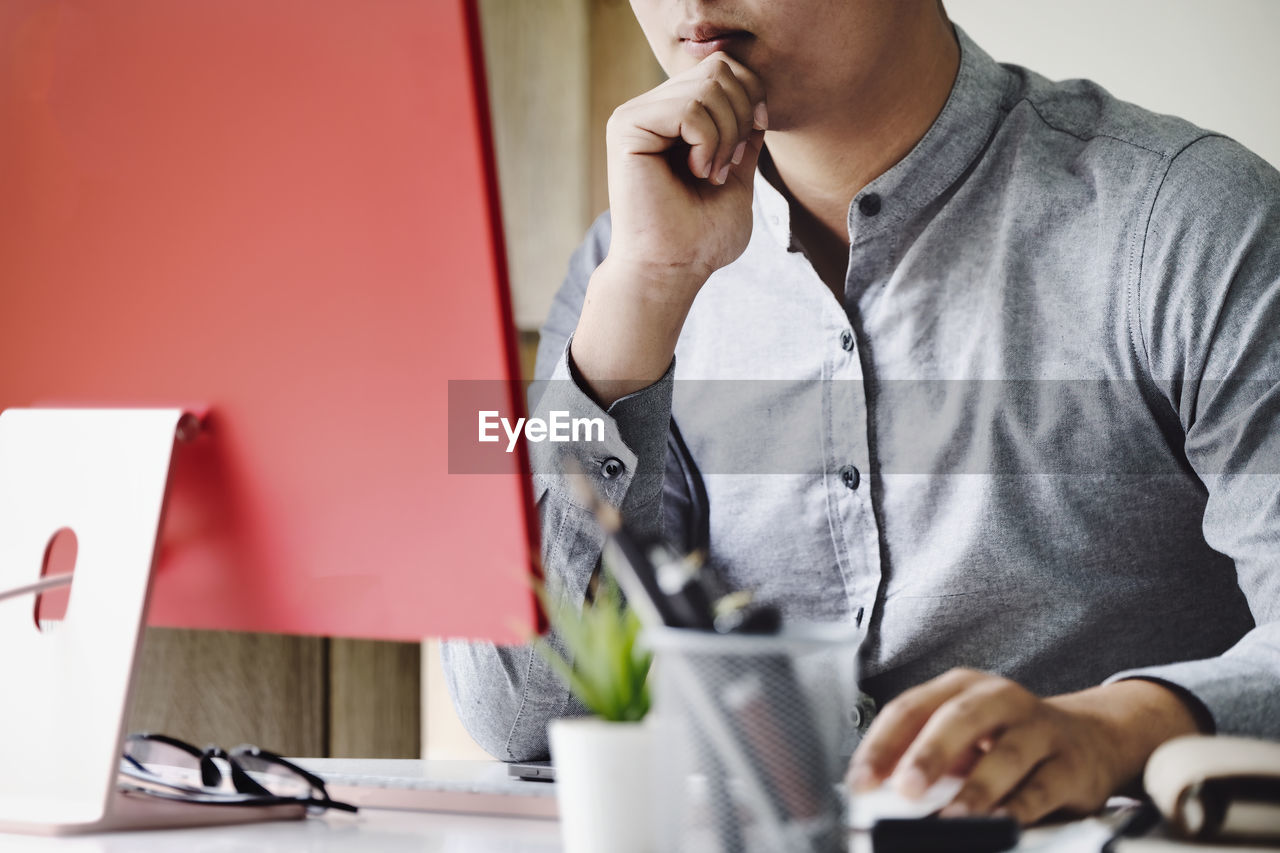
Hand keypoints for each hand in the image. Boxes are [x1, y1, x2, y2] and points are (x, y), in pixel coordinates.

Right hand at [604, 50, 767, 284]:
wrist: (672, 271)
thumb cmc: (700, 237)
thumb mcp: (737, 174)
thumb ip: (743, 133)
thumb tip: (757, 97)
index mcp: (673, 117)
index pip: (724, 68)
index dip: (751, 98)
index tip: (747, 148)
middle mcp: (651, 109)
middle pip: (719, 69)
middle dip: (740, 118)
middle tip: (726, 166)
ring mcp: (635, 115)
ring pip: (708, 85)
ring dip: (726, 136)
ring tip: (711, 175)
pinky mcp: (627, 127)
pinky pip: (689, 108)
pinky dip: (708, 143)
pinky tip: (697, 173)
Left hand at [846, 669, 1202, 824]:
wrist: (1091, 738)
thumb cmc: (1005, 739)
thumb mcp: (961, 737)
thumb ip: (923, 759)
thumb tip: (877, 797)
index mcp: (959, 687)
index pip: (909, 708)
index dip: (881, 745)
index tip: (860, 783)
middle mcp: (998, 698)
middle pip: (957, 718)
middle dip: (928, 754)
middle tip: (906, 789)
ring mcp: (1038, 728)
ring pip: (1006, 755)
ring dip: (977, 790)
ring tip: (953, 819)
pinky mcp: (1070, 765)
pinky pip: (1043, 787)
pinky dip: (1020, 808)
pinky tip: (1001, 825)